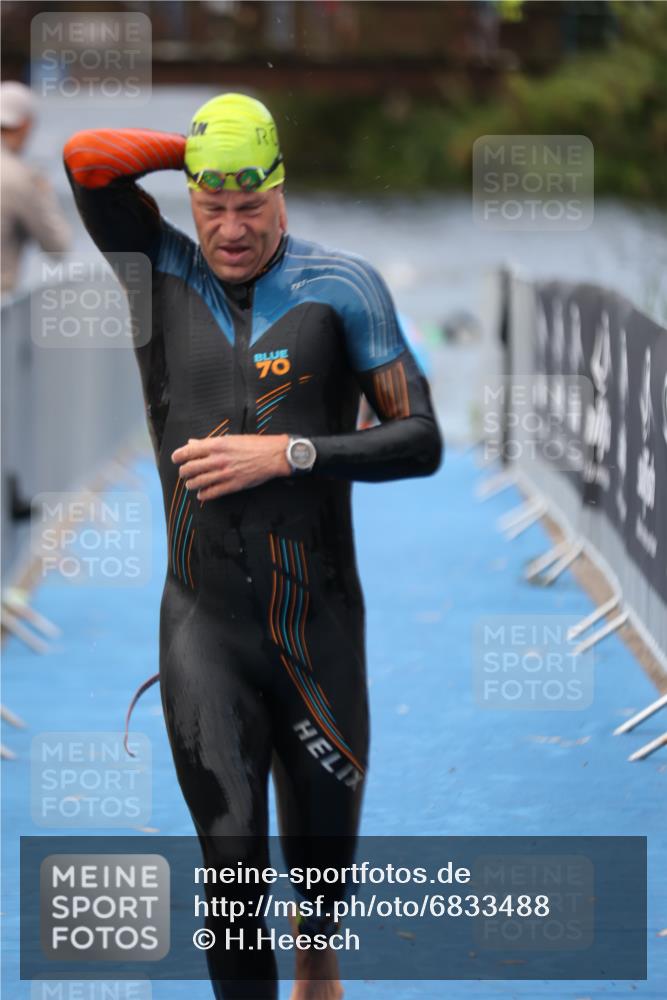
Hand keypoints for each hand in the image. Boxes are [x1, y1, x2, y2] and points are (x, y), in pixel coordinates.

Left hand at [171, 433, 290, 500]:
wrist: (273, 455)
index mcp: (217, 445)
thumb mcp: (230, 438)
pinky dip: (204, 495)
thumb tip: (192, 443)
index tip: (175, 459)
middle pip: (191, 468)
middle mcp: (218, 459)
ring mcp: (225, 473)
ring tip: (190, 485)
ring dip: (191, 484)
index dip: (178, 456)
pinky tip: (201, 495)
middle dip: (183, 472)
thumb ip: (209, 442)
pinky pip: (213, 492)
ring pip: (199, 482)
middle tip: (183, 473)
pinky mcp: (233, 485)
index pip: (189, 451)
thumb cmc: (254, 445)